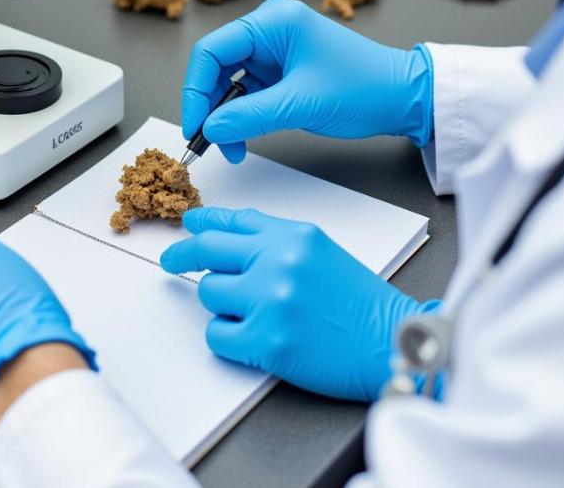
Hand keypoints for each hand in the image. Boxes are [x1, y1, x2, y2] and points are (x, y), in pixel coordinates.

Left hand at [160, 207, 437, 400]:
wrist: (392, 343)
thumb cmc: (358, 300)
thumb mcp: (317, 250)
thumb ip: (271, 237)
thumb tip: (218, 230)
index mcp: (293, 235)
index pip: (233, 221)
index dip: (202, 224)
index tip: (186, 227)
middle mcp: (280, 261)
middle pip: (208, 251)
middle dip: (184, 256)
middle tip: (172, 262)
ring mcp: (272, 301)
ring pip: (209, 294)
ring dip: (221, 305)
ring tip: (252, 313)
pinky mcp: (268, 341)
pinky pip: (217, 335)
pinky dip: (227, 339)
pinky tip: (252, 338)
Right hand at [182, 0, 432, 162]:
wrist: (403, 98)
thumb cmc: (363, 87)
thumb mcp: (301, 104)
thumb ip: (249, 117)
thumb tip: (210, 129)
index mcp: (272, 22)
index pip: (212, 51)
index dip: (195, 89)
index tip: (195, 124)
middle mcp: (268, 30)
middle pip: (216, 67)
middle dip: (209, 107)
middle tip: (205, 142)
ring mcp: (273, 51)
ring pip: (228, 84)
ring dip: (224, 117)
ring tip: (229, 148)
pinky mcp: (280, 72)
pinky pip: (246, 94)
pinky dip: (240, 118)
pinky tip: (241, 139)